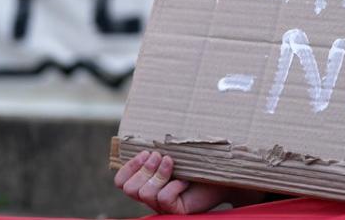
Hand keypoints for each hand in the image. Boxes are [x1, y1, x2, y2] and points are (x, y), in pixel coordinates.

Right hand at [114, 150, 242, 213]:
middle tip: (162, 156)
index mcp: (146, 181)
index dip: (128, 167)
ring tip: (173, 163)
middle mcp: (151, 196)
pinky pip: (164, 199)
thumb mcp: (176, 150)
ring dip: (159, 174)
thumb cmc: (199, 160)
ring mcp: (163, 206)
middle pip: (130, 188)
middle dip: (144, 168)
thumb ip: (159, 146)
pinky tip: (185, 180)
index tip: (146, 152)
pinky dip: (174, 185)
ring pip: (145, 193)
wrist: (223, 175)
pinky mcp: (175, 212)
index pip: (121, 182)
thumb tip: (145, 131)